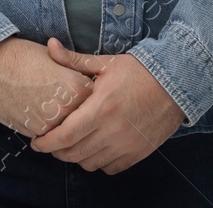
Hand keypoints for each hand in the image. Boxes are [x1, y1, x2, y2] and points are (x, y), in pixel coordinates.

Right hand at [0, 36, 95, 137]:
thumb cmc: (24, 56)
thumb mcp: (57, 59)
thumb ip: (76, 76)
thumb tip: (89, 87)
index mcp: (78, 88)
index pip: (93, 100)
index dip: (84, 95)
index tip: (76, 89)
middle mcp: (67, 109)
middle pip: (80, 118)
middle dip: (74, 112)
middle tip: (60, 100)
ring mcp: (50, 123)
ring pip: (63, 130)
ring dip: (59, 123)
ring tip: (46, 105)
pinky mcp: (33, 132)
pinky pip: (46, 135)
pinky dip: (43, 127)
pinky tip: (34, 110)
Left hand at [29, 37, 187, 174]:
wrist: (176, 81)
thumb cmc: (139, 71)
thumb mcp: (105, 63)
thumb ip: (74, 60)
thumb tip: (49, 45)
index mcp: (101, 107)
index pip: (65, 135)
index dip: (46, 143)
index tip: (36, 143)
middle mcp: (112, 130)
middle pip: (74, 153)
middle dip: (57, 152)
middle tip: (51, 144)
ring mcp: (126, 144)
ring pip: (90, 163)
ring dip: (77, 158)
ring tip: (73, 146)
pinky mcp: (139, 152)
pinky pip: (111, 168)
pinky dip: (99, 163)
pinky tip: (96, 150)